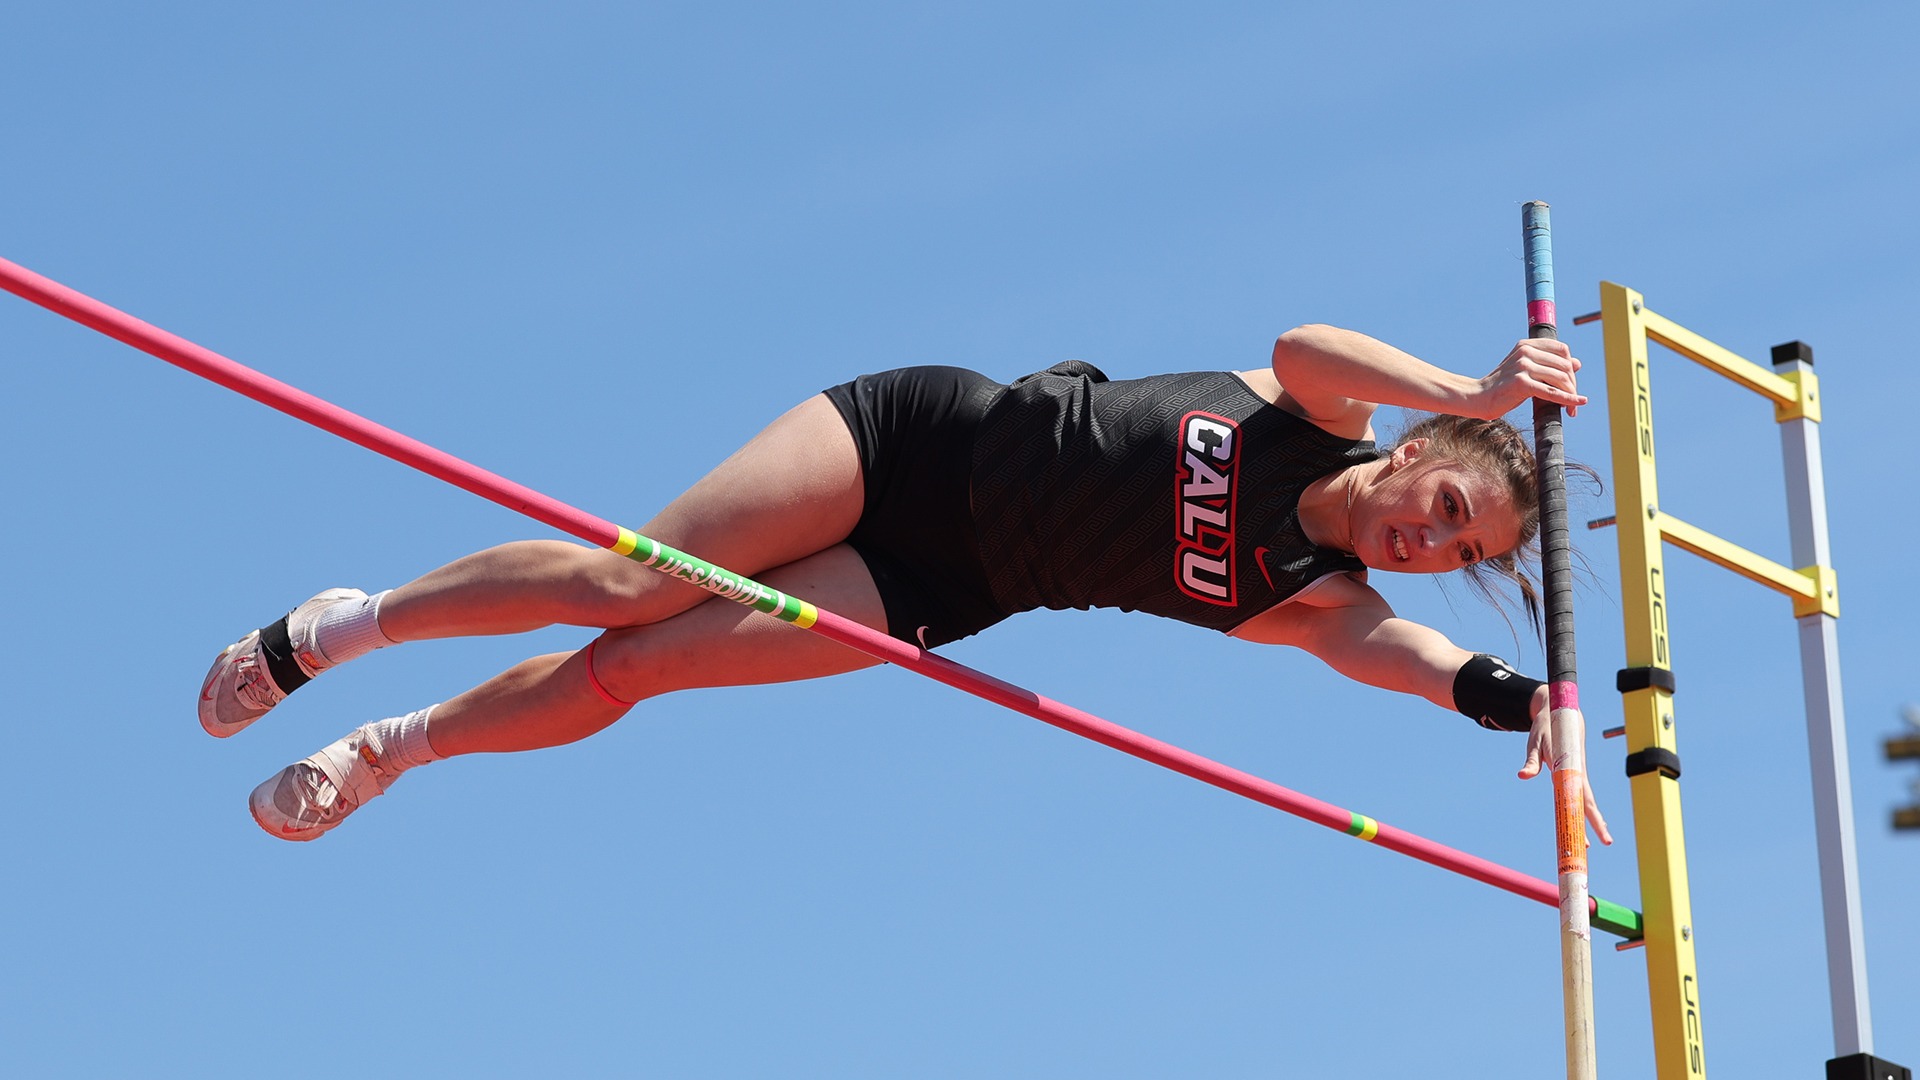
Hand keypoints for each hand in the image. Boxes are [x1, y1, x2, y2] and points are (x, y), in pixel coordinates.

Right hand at [1473, 339, 1585, 418]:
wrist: (1479, 397)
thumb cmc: (1504, 385)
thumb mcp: (1527, 370)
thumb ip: (1549, 365)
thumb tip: (1578, 363)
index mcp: (1527, 345)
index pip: (1562, 350)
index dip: (1571, 367)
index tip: (1571, 383)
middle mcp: (1526, 352)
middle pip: (1564, 365)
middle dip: (1573, 384)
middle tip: (1574, 399)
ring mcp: (1523, 366)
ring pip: (1560, 379)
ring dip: (1571, 395)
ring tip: (1571, 409)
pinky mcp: (1521, 383)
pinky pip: (1552, 392)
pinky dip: (1568, 399)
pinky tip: (1578, 404)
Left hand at [1517, 685, 1612, 846]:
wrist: (1560, 712)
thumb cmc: (1547, 728)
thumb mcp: (1535, 742)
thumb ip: (1531, 761)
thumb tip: (1523, 776)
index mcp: (1570, 768)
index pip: (1579, 796)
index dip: (1585, 814)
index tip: (1591, 827)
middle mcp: (1577, 774)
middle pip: (1586, 803)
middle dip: (1595, 824)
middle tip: (1602, 844)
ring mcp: (1577, 775)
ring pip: (1584, 802)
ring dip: (1588, 822)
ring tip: (1589, 845)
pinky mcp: (1574, 775)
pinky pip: (1579, 797)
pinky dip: (1582, 811)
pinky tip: (1579, 825)